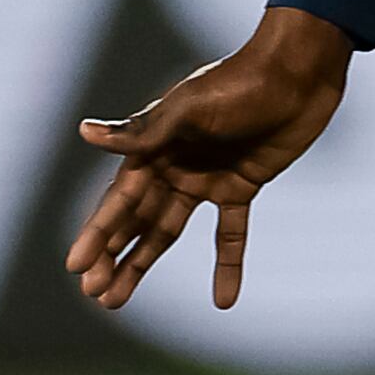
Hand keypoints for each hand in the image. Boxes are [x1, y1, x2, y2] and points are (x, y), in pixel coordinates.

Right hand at [68, 7, 352, 314]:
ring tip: (117, 301)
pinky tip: (224, 301)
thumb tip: (83, 132)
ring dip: (144, 263)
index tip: (76, 267)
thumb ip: (142, 131)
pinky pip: (231, 233)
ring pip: (168, 232)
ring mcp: (207, 179)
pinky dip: (228, 265)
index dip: (98, 234)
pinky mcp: (243, 187)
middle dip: (114, 257)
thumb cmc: (239, 83)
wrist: (298, 73)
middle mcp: (173, 168)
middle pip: (137, 222)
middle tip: (95, 295)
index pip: (118, 201)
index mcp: (153, 150)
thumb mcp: (189, 108)